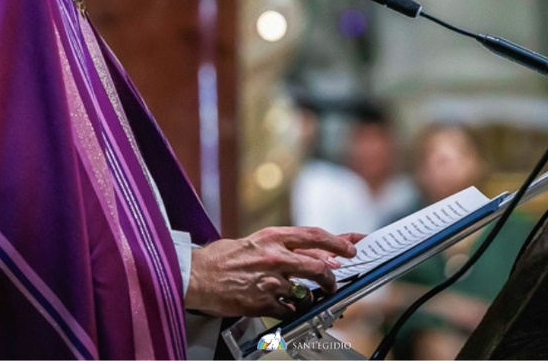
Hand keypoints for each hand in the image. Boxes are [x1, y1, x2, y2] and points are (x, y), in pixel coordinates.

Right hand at [184, 227, 360, 317]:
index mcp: (272, 237)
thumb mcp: (255, 243)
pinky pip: (290, 310)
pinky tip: (288, 308)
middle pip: (318, 266)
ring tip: (310, 296)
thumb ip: (285, 248)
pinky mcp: (263, 303)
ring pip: (306, 291)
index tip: (352, 246)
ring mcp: (270, 281)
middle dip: (332, 276)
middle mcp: (274, 257)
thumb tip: (316, 254)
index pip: (315, 236)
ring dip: (312, 296)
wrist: (196, 277)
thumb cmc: (222, 259)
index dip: (338, 242)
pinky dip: (293, 310)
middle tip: (335, 280)